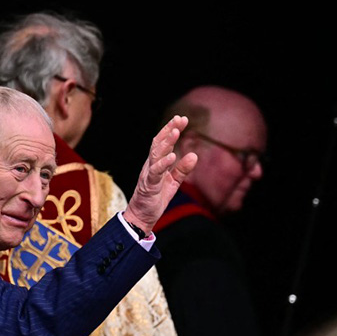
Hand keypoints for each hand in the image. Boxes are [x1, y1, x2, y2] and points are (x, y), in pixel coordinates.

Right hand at [124, 115, 197, 234]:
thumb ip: (182, 169)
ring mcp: (148, 174)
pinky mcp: (148, 186)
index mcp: (156, 163)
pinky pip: (155, 172)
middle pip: (158, 143)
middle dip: (168, 130)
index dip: (171, 129)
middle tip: (180, 119)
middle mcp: (150, 165)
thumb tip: (194, 155)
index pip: (163, 142)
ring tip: (176, 132)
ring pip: (156, 154)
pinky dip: (163, 163)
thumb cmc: (156, 198)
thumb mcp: (173, 182)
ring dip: (166, 142)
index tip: (182, 118)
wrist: (142, 217)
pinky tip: (172, 156)